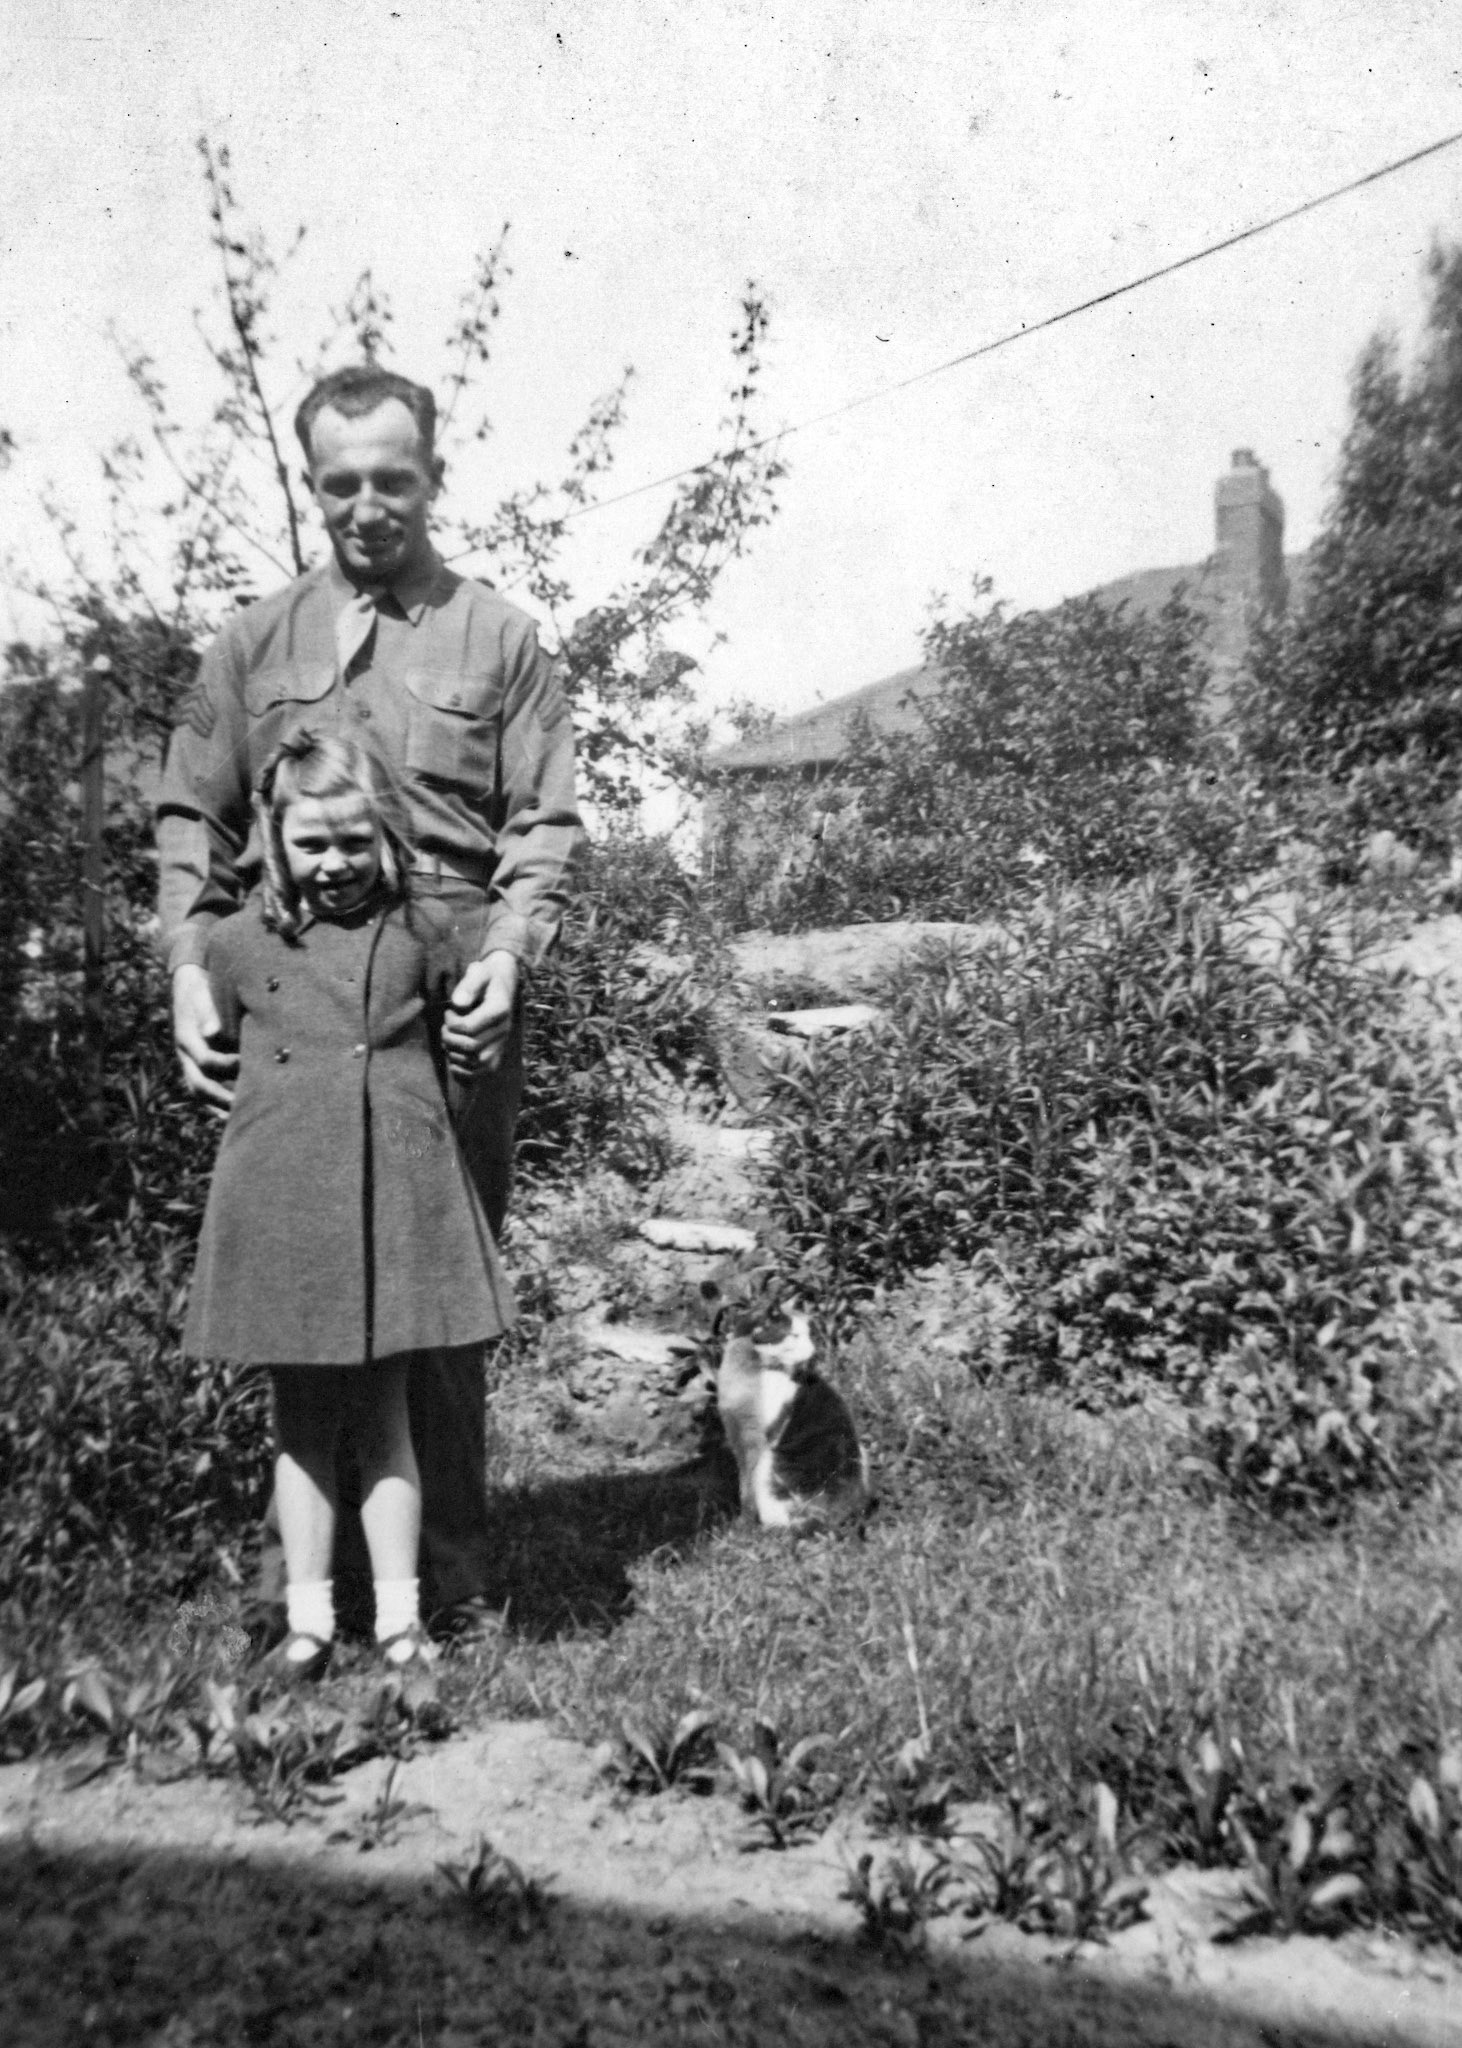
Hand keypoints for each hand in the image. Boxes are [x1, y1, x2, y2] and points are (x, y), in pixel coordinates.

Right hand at [173, 963, 237, 1114]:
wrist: (190, 987)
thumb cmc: (203, 989)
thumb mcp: (203, 995)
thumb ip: (209, 1013)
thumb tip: (212, 1033)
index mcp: (186, 1039)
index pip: (206, 1061)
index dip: (228, 1066)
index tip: (249, 1066)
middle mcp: (185, 1056)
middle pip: (200, 1086)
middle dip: (223, 1098)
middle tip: (247, 1107)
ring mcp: (189, 1064)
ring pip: (201, 1093)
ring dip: (221, 1107)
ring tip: (244, 1118)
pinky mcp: (198, 1068)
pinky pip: (206, 1092)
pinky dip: (220, 1105)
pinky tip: (238, 1114)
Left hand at [443, 951, 519, 1078]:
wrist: (501, 986)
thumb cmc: (486, 978)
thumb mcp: (479, 971)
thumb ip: (469, 984)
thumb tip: (458, 1004)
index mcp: (500, 1010)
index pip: (469, 1027)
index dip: (451, 1022)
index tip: (449, 1012)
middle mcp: (504, 1030)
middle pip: (471, 1047)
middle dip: (449, 1038)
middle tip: (445, 1027)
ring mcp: (501, 1045)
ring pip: (475, 1063)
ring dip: (454, 1053)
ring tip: (449, 1039)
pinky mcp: (496, 1057)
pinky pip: (479, 1074)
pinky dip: (461, 1070)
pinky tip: (453, 1055)